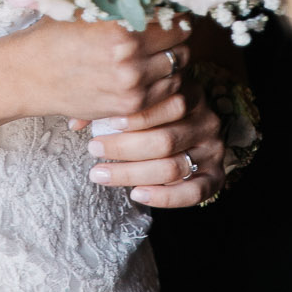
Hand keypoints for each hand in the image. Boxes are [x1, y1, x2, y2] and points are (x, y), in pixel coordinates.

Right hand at [12, 18, 181, 123]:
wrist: (30, 75)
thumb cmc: (56, 35)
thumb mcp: (86, 6)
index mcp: (121, 28)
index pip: (174, 18)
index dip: (175, 13)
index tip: (171, 11)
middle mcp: (130, 58)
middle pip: (180, 44)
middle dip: (176, 36)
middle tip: (166, 31)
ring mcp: (132, 86)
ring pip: (177, 69)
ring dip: (171, 59)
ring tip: (157, 52)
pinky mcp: (129, 107)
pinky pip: (166, 92)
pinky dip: (164, 81)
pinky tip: (149, 71)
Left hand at [86, 89, 225, 207]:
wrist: (186, 134)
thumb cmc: (152, 115)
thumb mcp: (139, 103)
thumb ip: (111, 107)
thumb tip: (75, 123)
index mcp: (190, 94)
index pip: (166, 104)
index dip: (134, 116)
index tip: (105, 123)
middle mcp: (206, 120)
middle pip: (164, 139)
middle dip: (124, 148)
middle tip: (94, 149)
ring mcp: (213, 149)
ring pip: (172, 166)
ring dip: (132, 173)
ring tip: (100, 174)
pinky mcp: (215, 176)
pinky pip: (193, 192)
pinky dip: (164, 196)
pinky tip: (137, 194)